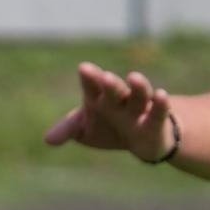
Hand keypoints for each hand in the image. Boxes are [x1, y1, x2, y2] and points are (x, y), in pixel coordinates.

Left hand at [45, 62, 174, 162]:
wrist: (141, 139)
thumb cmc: (109, 127)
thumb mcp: (85, 129)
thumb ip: (68, 129)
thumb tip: (47, 140)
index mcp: (99, 97)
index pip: (93, 86)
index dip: (90, 78)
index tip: (84, 68)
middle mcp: (119, 98)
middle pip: (115, 89)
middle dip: (110, 84)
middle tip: (105, 77)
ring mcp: (139, 107)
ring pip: (139, 95)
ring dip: (137, 87)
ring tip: (134, 76)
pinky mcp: (156, 120)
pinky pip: (158, 111)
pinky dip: (160, 104)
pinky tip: (161, 94)